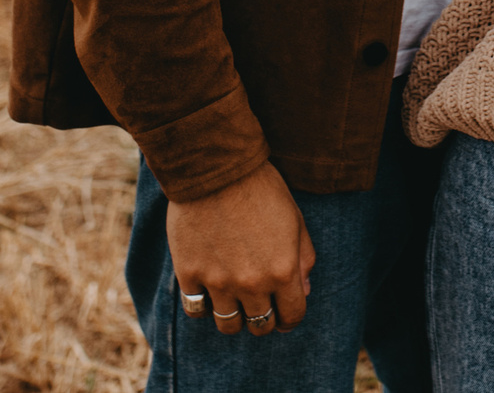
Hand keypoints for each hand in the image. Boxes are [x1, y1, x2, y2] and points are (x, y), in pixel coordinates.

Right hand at [168, 162, 314, 335]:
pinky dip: (204, 305)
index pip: (292, 316)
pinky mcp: (189, 274)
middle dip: (264, 319)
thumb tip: (303, 290)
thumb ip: (303, 259)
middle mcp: (252, 283)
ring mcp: (218, 281)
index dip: (290, 319)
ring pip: (228, 325)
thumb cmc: (262, 189)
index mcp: (283, 271)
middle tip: (260, 306)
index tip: (284, 314)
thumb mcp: (295, 220)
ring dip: (234, 317)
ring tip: (233, 302)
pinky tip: (208, 291)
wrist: (216, 167)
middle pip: (260, 326)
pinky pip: (196, 309)